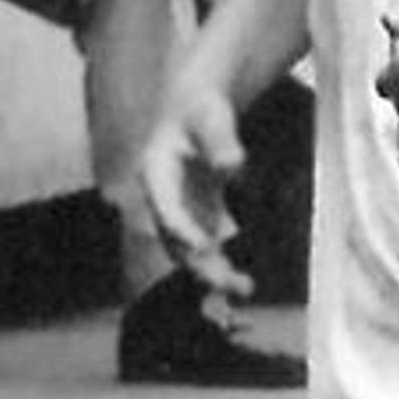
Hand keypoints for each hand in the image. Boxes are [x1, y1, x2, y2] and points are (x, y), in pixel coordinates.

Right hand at [138, 85, 251, 298]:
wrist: (196, 109)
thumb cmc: (202, 109)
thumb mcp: (211, 117)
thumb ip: (220, 140)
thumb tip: (231, 166)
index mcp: (154, 173)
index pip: (164, 206)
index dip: (181, 228)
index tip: (204, 246)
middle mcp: (160, 199)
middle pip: (174, 239)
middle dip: (200, 264)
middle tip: (230, 283)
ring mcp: (179, 211)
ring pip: (189, 252)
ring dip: (212, 274)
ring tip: (244, 289)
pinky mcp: (198, 218)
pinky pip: (206, 250)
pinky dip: (222, 267)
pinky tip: (244, 285)